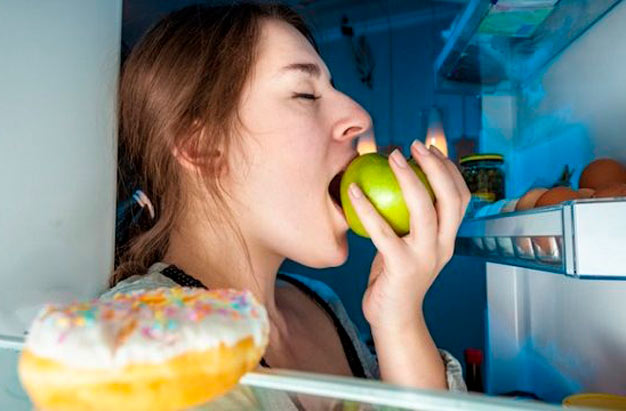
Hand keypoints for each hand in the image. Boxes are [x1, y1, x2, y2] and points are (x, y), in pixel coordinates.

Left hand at [348, 140, 469, 331]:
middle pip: (451, 199)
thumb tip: (392, 185)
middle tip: (414, 145)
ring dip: (409, 179)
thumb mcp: (408, 246)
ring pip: (424, 210)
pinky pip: (383, 231)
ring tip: (392, 157)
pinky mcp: (401, 267)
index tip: (430, 149)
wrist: (394, 320)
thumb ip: (408, 222)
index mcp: (447, 239)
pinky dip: (367, 207)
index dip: (450, 170)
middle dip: (437, 167)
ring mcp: (424, 257)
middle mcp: (442, 247)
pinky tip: (352, 190)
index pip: (461, 198)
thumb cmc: (395, 278)